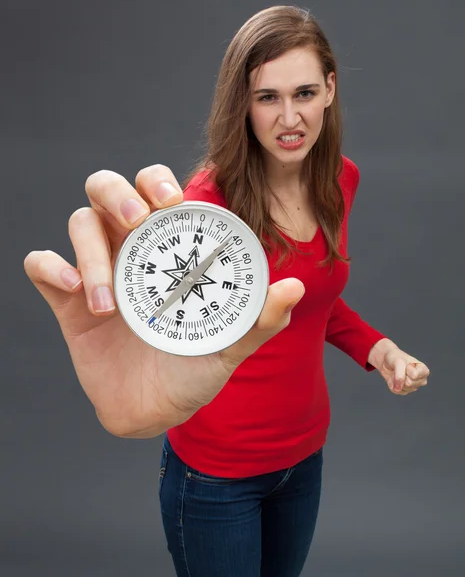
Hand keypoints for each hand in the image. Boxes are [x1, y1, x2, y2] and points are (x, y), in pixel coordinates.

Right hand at [24, 165, 304, 436]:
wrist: (154, 411)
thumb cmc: (194, 369)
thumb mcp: (231, 345)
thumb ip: (261, 319)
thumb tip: (296, 287)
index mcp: (168, 249)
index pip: (156, 190)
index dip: (158, 180)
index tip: (173, 201)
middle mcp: (131, 250)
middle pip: (107, 188)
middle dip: (118, 192)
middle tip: (138, 221)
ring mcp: (96, 272)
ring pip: (79, 223)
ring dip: (91, 250)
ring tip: (110, 300)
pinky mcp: (65, 300)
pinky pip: (41, 265)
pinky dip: (51, 266)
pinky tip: (73, 289)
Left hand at [370, 340, 429, 394]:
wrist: (386, 360)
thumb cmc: (395, 358)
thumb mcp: (398, 362)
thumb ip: (400, 374)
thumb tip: (398, 388)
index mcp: (424, 370)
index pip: (414, 376)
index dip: (407, 369)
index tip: (406, 364)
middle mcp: (421, 380)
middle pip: (409, 384)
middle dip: (401, 376)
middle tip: (400, 369)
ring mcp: (413, 386)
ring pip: (404, 389)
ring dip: (396, 380)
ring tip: (397, 372)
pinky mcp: (405, 391)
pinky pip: (397, 392)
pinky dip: (392, 385)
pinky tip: (393, 378)